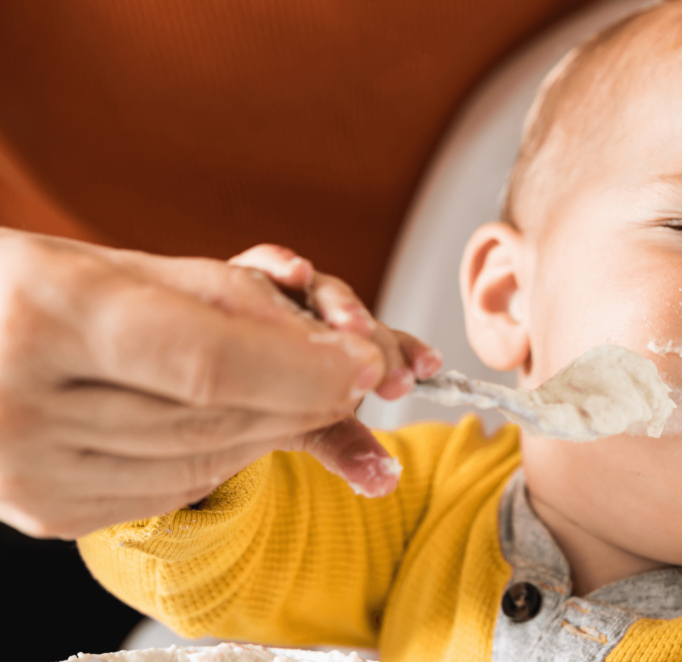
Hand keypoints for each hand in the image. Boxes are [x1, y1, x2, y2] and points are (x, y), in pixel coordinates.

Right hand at [0, 232, 438, 537]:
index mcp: (46, 313)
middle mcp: (25, 401)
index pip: (207, 359)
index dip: (303, 367)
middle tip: (356, 375)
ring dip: (278, 427)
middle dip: (305, 396)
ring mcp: (32, 471)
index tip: (366, 360)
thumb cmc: (26, 292)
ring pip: (205, 459)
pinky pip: (174, 488)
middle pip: (216, 416)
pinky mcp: (50, 511)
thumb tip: (325, 341)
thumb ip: (218, 297)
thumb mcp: (115, 265)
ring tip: (311, 393)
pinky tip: (245, 424)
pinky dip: (227, 455)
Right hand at [228, 244, 442, 499]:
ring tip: (354, 325)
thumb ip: (344, 446)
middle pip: (353, 318)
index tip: (426, 368)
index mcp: (338, 348)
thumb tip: (386, 481)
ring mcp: (277, 294)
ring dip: (340, 303)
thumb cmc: (254, 401)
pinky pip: (259, 265)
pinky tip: (296, 271)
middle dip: (378, 340)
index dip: (404, 354)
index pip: (378, 346)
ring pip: (317, 290)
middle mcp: (313, 316)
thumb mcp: (304, 427)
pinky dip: (279, 263)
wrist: (191, 392)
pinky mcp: (235, 276)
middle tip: (390, 369)